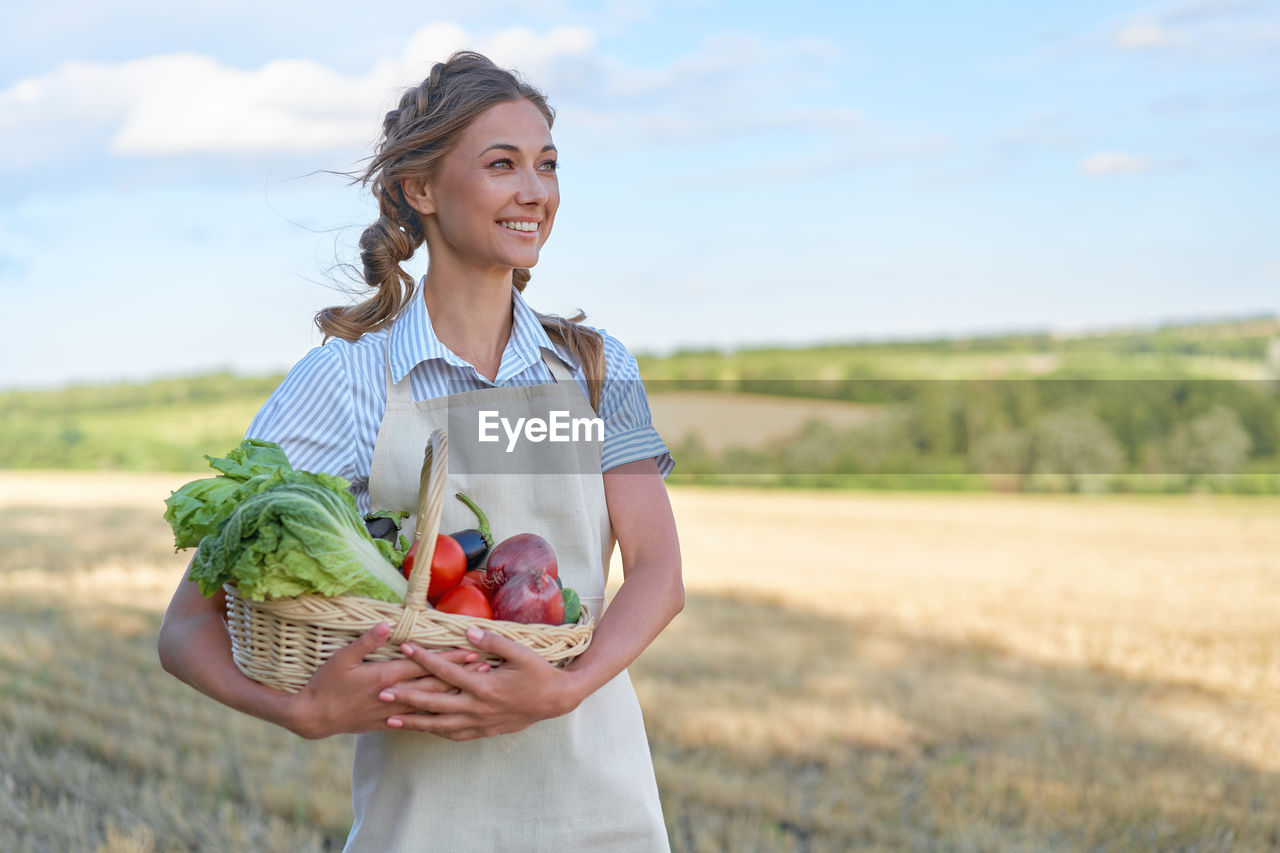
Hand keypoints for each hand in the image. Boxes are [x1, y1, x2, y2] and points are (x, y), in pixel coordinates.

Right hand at [288, 622, 483, 738]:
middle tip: (486, 668)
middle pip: (434, 683)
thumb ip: (365, 641)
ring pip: (430, 703)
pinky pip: (417, 720)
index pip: (426, 665)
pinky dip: (436, 715)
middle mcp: (395, 695)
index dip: (449, 659)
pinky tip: (449, 714)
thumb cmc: (325, 684)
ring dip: (454, 694)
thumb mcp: (341, 658)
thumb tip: (385, 623)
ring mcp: (393, 711)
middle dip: (461, 675)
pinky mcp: (387, 723)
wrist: (313, 718)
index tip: (472, 652)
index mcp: (386, 676)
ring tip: (475, 689)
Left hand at [380, 627, 584, 740]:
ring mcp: (480, 722)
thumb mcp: (519, 652)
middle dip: (407, 697)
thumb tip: (468, 632)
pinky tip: (422, 728)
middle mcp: (478, 707)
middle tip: (381, 692)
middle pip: (435, 703)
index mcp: (485, 686)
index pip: (446, 671)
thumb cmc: (539, 672)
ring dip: (414, 722)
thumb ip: (492, 642)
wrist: (557, 700)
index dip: (424, 659)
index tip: (404, 648)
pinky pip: (454, 734)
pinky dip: (435, 731)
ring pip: (440, 725)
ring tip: (390, 719)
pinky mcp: (485, 730)